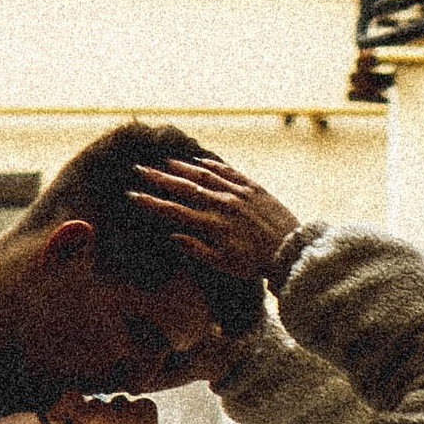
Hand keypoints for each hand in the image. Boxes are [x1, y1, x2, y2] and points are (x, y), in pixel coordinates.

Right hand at [131, 153, 300, 293]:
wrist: (291, 251)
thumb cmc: (255, 264)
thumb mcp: (223, 264)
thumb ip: (197, 249)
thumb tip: (173, 237)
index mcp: (211, 225)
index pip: (173, 211)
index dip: (151, 202)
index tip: (132, 194)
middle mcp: (222, 204)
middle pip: (183, 187)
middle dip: (158, 178)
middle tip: (138, 169)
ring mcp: (238, 193)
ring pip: (204, 175)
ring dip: (182, 167)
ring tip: (164, 161)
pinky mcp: (253, 187)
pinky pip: (229, 171)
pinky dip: (212, 164)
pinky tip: (199, 160)